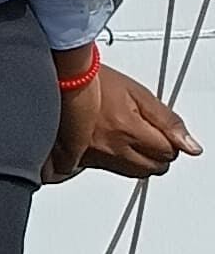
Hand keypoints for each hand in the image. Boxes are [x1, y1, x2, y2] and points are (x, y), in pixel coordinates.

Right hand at [45, 54, 198, 183]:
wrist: (61, 80)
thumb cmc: (95, 80)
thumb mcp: (139, 93)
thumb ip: (168, 121)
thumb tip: (191, 146)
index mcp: (127, 130)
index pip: (168, 153)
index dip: (170, 139)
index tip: (161, 128)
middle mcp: (111, 149)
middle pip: (153, 169)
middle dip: (158, 153)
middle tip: (149, 132)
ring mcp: (95, 157)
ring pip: (135, 173)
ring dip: (140, 159)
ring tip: (131, 136)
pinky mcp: (81, 161)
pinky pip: (112, 170)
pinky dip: (119, 161)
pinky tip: (114, 142)